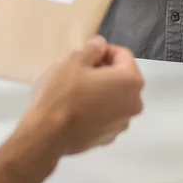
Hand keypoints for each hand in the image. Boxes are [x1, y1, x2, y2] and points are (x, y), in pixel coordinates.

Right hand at [19, 36, 144, 156]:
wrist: (48, 135)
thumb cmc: (63, 94)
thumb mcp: (74, 61)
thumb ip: (93, 48)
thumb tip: (101, 45)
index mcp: (130, 81)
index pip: (122, 55)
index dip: (102, 50)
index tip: (84, 55)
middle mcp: (134, 103)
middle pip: (122, 77)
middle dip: (104, 71)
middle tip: (79, 71)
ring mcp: (123, 123)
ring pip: (116, 98)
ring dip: (102, 91)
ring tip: (77, 91)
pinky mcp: (109, 137)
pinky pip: (107, 115)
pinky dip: (98, 109)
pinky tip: (78, 110)